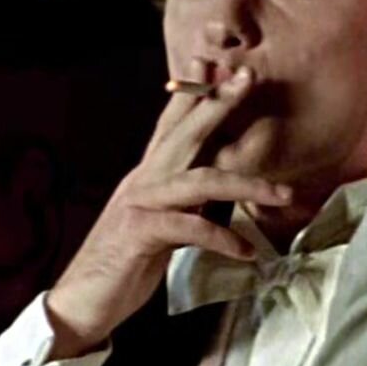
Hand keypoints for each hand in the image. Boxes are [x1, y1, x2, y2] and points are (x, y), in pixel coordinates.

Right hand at [44, 63, 291, 357]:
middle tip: (248, 76)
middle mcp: (142, 182)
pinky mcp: (140, 235)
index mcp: (147, 177)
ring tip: (285, 194)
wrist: (81, 303)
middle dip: (218, 103)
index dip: (191, 92)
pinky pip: (190, 229)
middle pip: (185, 133)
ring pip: (200, 181)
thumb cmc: (124, 266)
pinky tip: (248, 252)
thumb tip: (218, 193)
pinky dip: (222, 239)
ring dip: (247, 184)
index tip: (212, 62)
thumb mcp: (160, 227)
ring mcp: (139, 205)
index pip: (171, 124)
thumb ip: (185, 204)